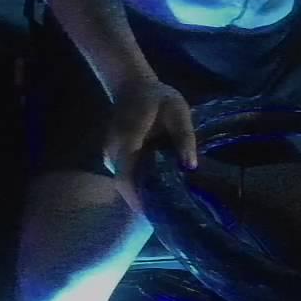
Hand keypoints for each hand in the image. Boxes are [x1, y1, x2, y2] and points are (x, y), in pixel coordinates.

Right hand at [104, 77, 197, 213]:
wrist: (131, 84)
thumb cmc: (157, 96)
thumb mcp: (177, 109)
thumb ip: (184, 136)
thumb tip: (190, 167)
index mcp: (128, 138)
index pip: (126, 176)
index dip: (137, 198)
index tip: (154, 215)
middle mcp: (113, 150)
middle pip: (124, 184)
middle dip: (142, 202)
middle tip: (168, 216)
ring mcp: (110, 154)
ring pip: (123, 182)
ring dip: (140, 194)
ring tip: (165, 206)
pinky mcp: (113, 156)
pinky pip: (124, 175)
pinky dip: (138, 185)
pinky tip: (157, 189)